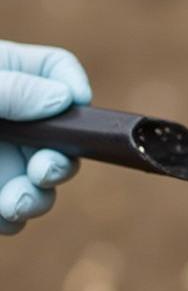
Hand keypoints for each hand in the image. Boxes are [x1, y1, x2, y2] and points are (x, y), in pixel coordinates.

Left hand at [0, 40, 91, 233]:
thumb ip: (9, 91)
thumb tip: (66, 100)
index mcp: (4, 75)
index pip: (57, 71)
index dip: (73, 86)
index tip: (77, 105)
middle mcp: (11, 119)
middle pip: (64, 135)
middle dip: (61, 161)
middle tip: (43, 171)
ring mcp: (1, 159)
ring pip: (43, 181)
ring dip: (38, 198)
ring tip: (14, 203)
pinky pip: (12, 213)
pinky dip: (10, 219)